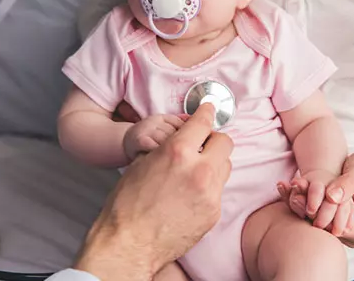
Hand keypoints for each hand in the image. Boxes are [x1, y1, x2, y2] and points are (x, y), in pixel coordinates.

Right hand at [75, 103, 233, 280]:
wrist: (130, 243)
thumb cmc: (128, 204)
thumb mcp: (141, 162)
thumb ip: (167, 147)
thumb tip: (181, 138)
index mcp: (177, 152)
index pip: (203, 122)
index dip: (206, 112)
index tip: (208, 110)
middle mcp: (199, 170)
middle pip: (224, 142)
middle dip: (213, 140)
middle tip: (201, 145)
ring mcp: (210, 193)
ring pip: (225, 166)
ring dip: (213, 163)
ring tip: (194, 171)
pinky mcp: (213, 213)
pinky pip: (219, 190)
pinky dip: (209, 187)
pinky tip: (191, 194)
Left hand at [279, 151, 353, 248]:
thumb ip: (345, 186)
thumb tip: (331, 197)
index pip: (339, 229)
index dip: (319, 214)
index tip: (299, 198)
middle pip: (331, 231)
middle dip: (311, 214)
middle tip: (291, 196)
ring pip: (327, 228)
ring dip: (310, 213)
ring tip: (293, 195)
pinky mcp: (345, 229)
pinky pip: (327, 223)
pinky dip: (315, 212)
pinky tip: (299, 197)